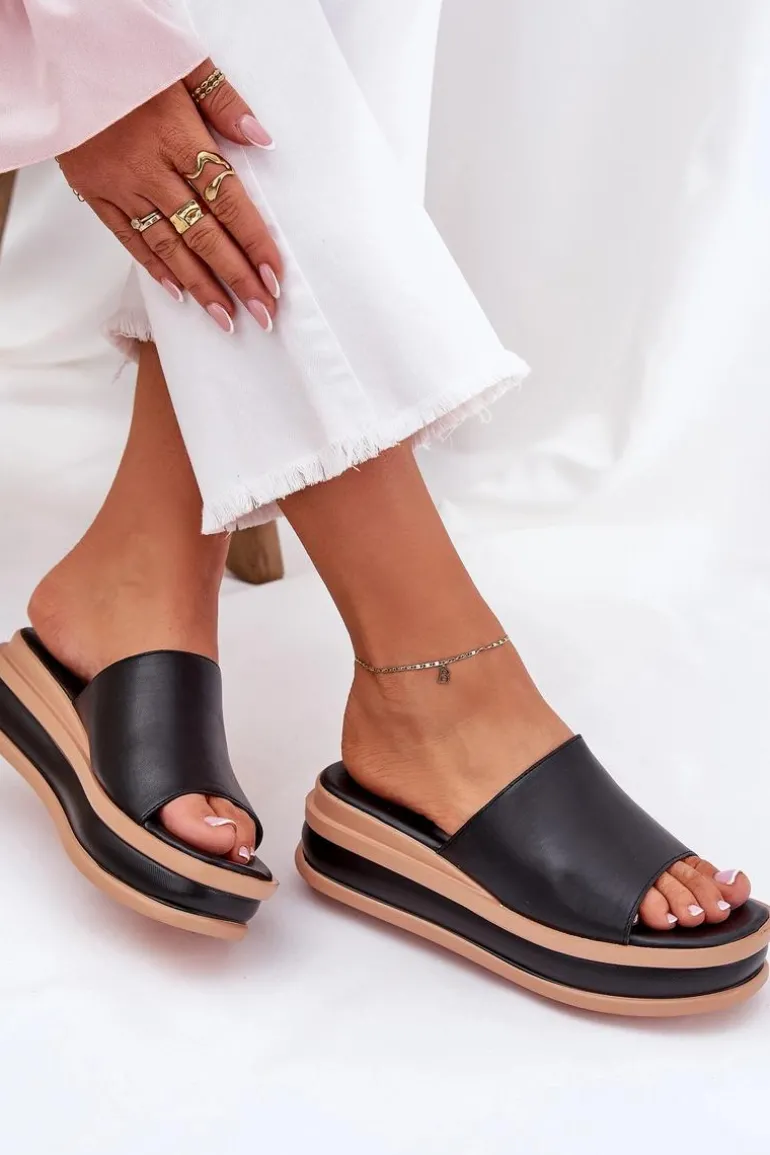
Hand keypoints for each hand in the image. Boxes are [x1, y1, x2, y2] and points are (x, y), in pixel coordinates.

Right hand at [58, 59, 281, 332]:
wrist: (53, 52)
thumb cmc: (123, 57)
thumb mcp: (179, 60)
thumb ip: (222, 100)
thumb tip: (261, 138)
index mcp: (178, 136)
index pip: (227, 199)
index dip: (253, 242)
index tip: (275, 276)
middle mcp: (151, 169)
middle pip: (203, 234)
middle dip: (237, 278)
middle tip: (263, 313)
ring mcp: (121, 185)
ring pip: (168, 246)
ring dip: (200, 286)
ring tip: (226, 319)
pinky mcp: (95, 192)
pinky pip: (128, 238)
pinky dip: (155, 268)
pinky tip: (180, 293)